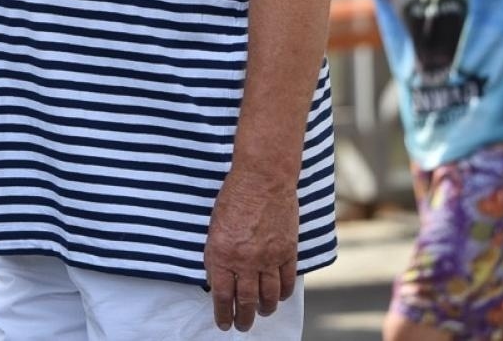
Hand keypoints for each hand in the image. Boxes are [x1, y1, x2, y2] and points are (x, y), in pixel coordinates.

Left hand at [204, 168, 298, 331]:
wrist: (262, 177)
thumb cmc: (234, 197)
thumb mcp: (215, 228)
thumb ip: (218, 255)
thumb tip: (220, 279)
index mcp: (220, 255)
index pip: (221, 296)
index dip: (222, 314)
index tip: (224, 323)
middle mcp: (244, 261)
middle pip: (245, 301)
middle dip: (243, 319)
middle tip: (242, 326)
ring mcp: (267, 258)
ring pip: (268, 296)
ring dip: (265, 309)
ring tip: (262, 313)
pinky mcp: (287, 251)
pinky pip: (286, 281)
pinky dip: (283, 293)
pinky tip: (279, 297)